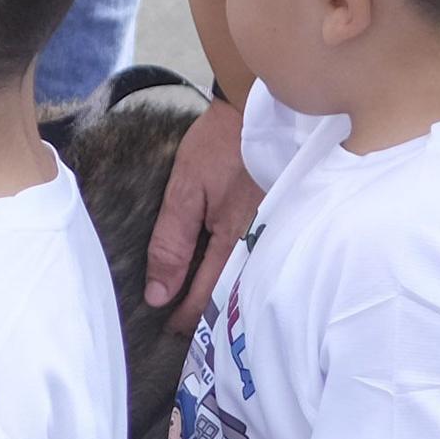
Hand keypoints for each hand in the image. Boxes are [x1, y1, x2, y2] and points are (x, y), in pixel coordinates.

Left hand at [145, 101, 264, 332]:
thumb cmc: (220, 146)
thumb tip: (159, 293)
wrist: (260, 108)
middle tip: (185, 329)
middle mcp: (260, 245)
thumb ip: (172, 243)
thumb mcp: (185, 190)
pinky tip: (228, 275)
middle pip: (232, 295)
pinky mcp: (280, 221)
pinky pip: (258, 258)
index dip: (187, 317)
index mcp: (234, 241)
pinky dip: (239, 272)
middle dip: (208, 315)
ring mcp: (275, 234)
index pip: (207, 296)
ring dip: (224, 296)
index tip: (169, 329)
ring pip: (247, 280)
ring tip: (202, 310)